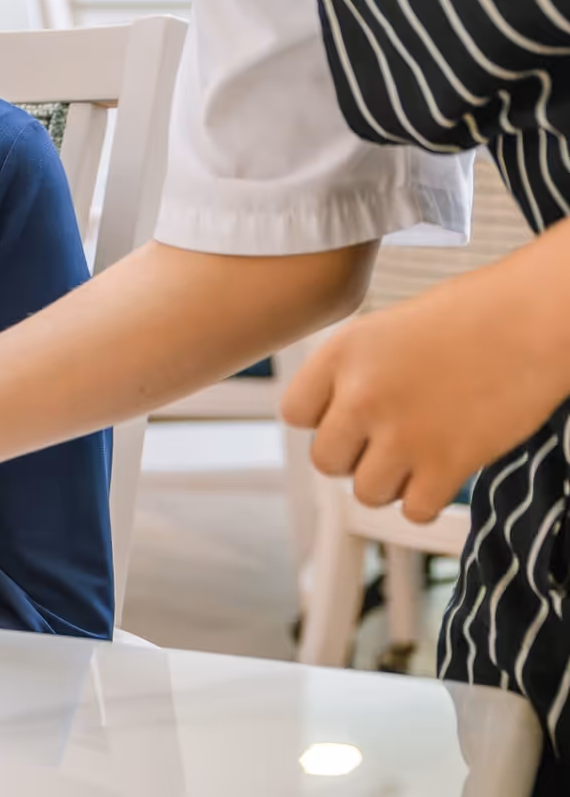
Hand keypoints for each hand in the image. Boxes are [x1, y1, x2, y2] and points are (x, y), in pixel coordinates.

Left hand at [282, 255, 569, 522]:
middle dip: (354, 457)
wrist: (532, 320)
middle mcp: (362, 396)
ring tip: (416, 456)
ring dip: (390, 483)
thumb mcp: (385, 330)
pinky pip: (414, 511)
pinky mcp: (448, 464)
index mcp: (341, 355)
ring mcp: (403, 433)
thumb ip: (351, 373)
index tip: (349, 417)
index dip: (322, 421)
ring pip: (366, 493)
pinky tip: (441, 474)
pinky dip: (427, 501)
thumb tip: (332, 418)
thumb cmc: (469, 316)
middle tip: (386, 441)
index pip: (295, 415)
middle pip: (326, 461)